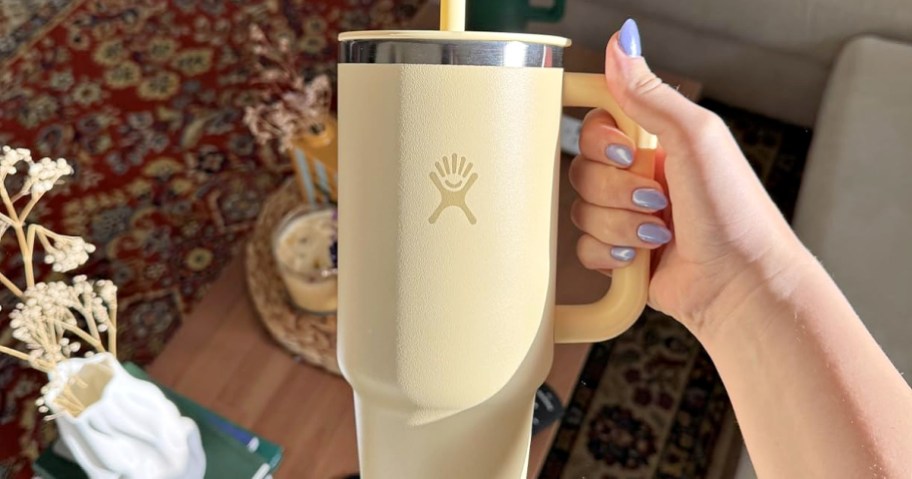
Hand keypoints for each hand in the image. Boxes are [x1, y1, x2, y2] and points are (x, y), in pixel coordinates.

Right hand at [570, 20, 809, 334]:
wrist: (742, 284)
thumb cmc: (734, 212)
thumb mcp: (695, 137)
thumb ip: (650, 92)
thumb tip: (623, 40)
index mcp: (656, 144)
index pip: (595, 127)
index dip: (599, 142)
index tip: (626, 152)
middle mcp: (639, 178)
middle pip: (582, 171)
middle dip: (617, 190)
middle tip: (655, 199)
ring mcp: (629, 219)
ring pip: (582, 212)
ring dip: (620, 225)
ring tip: (659, 234)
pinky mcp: (621, 257)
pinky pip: (585, 249)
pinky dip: (611, 255)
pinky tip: (641, 258)